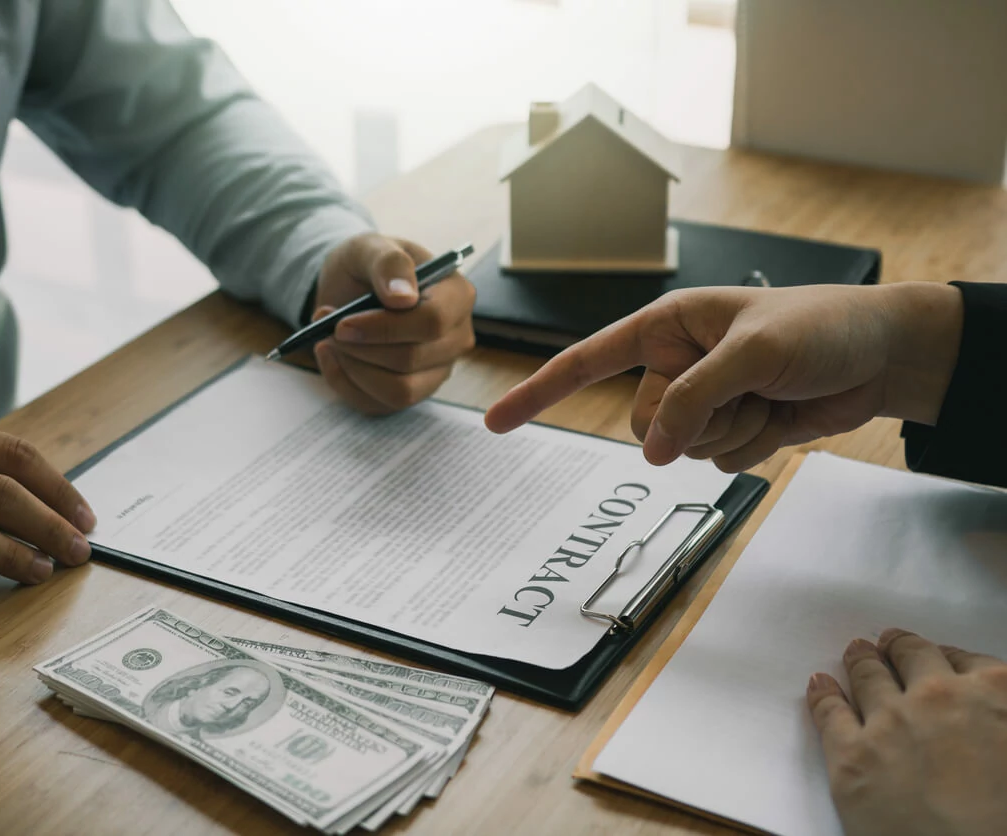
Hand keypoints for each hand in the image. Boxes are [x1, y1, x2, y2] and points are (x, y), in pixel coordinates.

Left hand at [312, 233, 475, 413]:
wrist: (351, 286)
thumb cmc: (368, 264)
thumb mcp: (370, 247)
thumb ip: (388, 264)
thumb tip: (403, 297)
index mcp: (456, 296)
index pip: (432, 323)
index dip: (384, 328)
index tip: (343, 323)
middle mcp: (455, 338)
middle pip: (411, 360)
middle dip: (360, 348)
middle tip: (328, 327)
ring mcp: (436, 369)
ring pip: (399, 392)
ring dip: (353, 368)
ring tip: (328, 340)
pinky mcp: (412, 392)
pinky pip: (379, 404)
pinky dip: (346, 383)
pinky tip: (332, 356)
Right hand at [485, 282, 962, 470]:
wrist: (882, 356)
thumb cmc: (821, 327)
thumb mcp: (753, 352)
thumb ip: (694, 398)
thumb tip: (654, 452)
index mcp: (666, 327)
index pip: (587, 361)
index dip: (538, 392)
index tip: (496, 423)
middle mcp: (675, 364)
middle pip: (642, 424)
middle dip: (693, 420)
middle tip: (744, 392)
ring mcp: (702, 401)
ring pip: (679, 450)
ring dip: (730, 434)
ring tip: (769, 398)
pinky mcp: (731, 429)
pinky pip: (714, 463)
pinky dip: (750, 448)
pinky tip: (779, 417)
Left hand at [807, 629, 1006, 835]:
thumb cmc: (1004, 820)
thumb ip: (999, 722)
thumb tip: (986, 718)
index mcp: (996, 694)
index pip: (967, 661)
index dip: (947, 658)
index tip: (939, 657)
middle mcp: (939, 697)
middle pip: (911, 657)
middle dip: (899, 649)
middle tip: (888, 645)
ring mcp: (891, 722)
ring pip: (868, 677)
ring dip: (862, 663)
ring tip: (857, 654)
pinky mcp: (852, 756)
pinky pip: (829, 712)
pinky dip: (823, 694)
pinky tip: (820, 684)